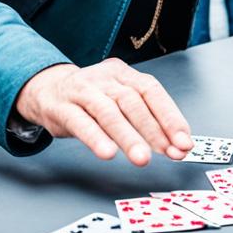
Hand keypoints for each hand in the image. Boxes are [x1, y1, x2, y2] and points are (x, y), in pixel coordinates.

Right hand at [14, 59, 192, 166]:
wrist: (48, 89)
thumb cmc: (91, 99)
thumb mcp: (118, 99)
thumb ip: (143, 118)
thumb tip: (174, 145)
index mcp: (123, 73)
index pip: (151, 91)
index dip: (170, 116)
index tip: (184, 142)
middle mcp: (105, 78)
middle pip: (132, 101)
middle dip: (153, 130)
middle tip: (169, 153)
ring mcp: (82, 90)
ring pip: (108, 112)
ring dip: (128, 136)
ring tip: (142, 158)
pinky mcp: (62, 107)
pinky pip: (81, 123)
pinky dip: (96, 138)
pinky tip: (107, 153)